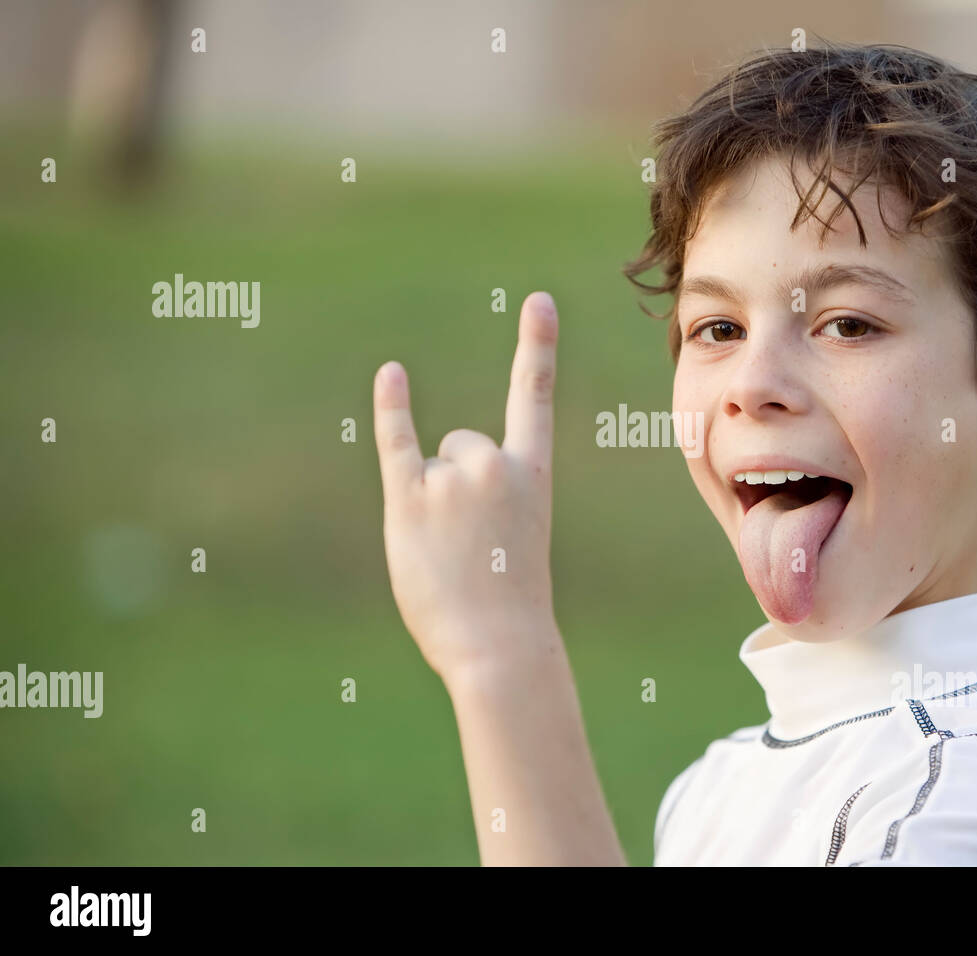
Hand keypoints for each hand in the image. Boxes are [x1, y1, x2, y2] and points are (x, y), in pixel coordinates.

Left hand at [373, 291, 559, 679]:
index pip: (533, 395)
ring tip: (450, 553)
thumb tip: (434, 465)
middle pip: (462, 444)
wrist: (500, 645)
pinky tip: (392, 376)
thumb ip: (486, 495)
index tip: (537, 299)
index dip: (535, 344)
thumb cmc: (509, 600)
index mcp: (533, 472)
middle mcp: (494, 463)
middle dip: (459, 487)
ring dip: (432, 505)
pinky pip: (396, 442)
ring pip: (432, 466)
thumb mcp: (515, 537)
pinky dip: (392, 409)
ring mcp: (451, 478)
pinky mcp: (409, 499)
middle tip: (473, 544)